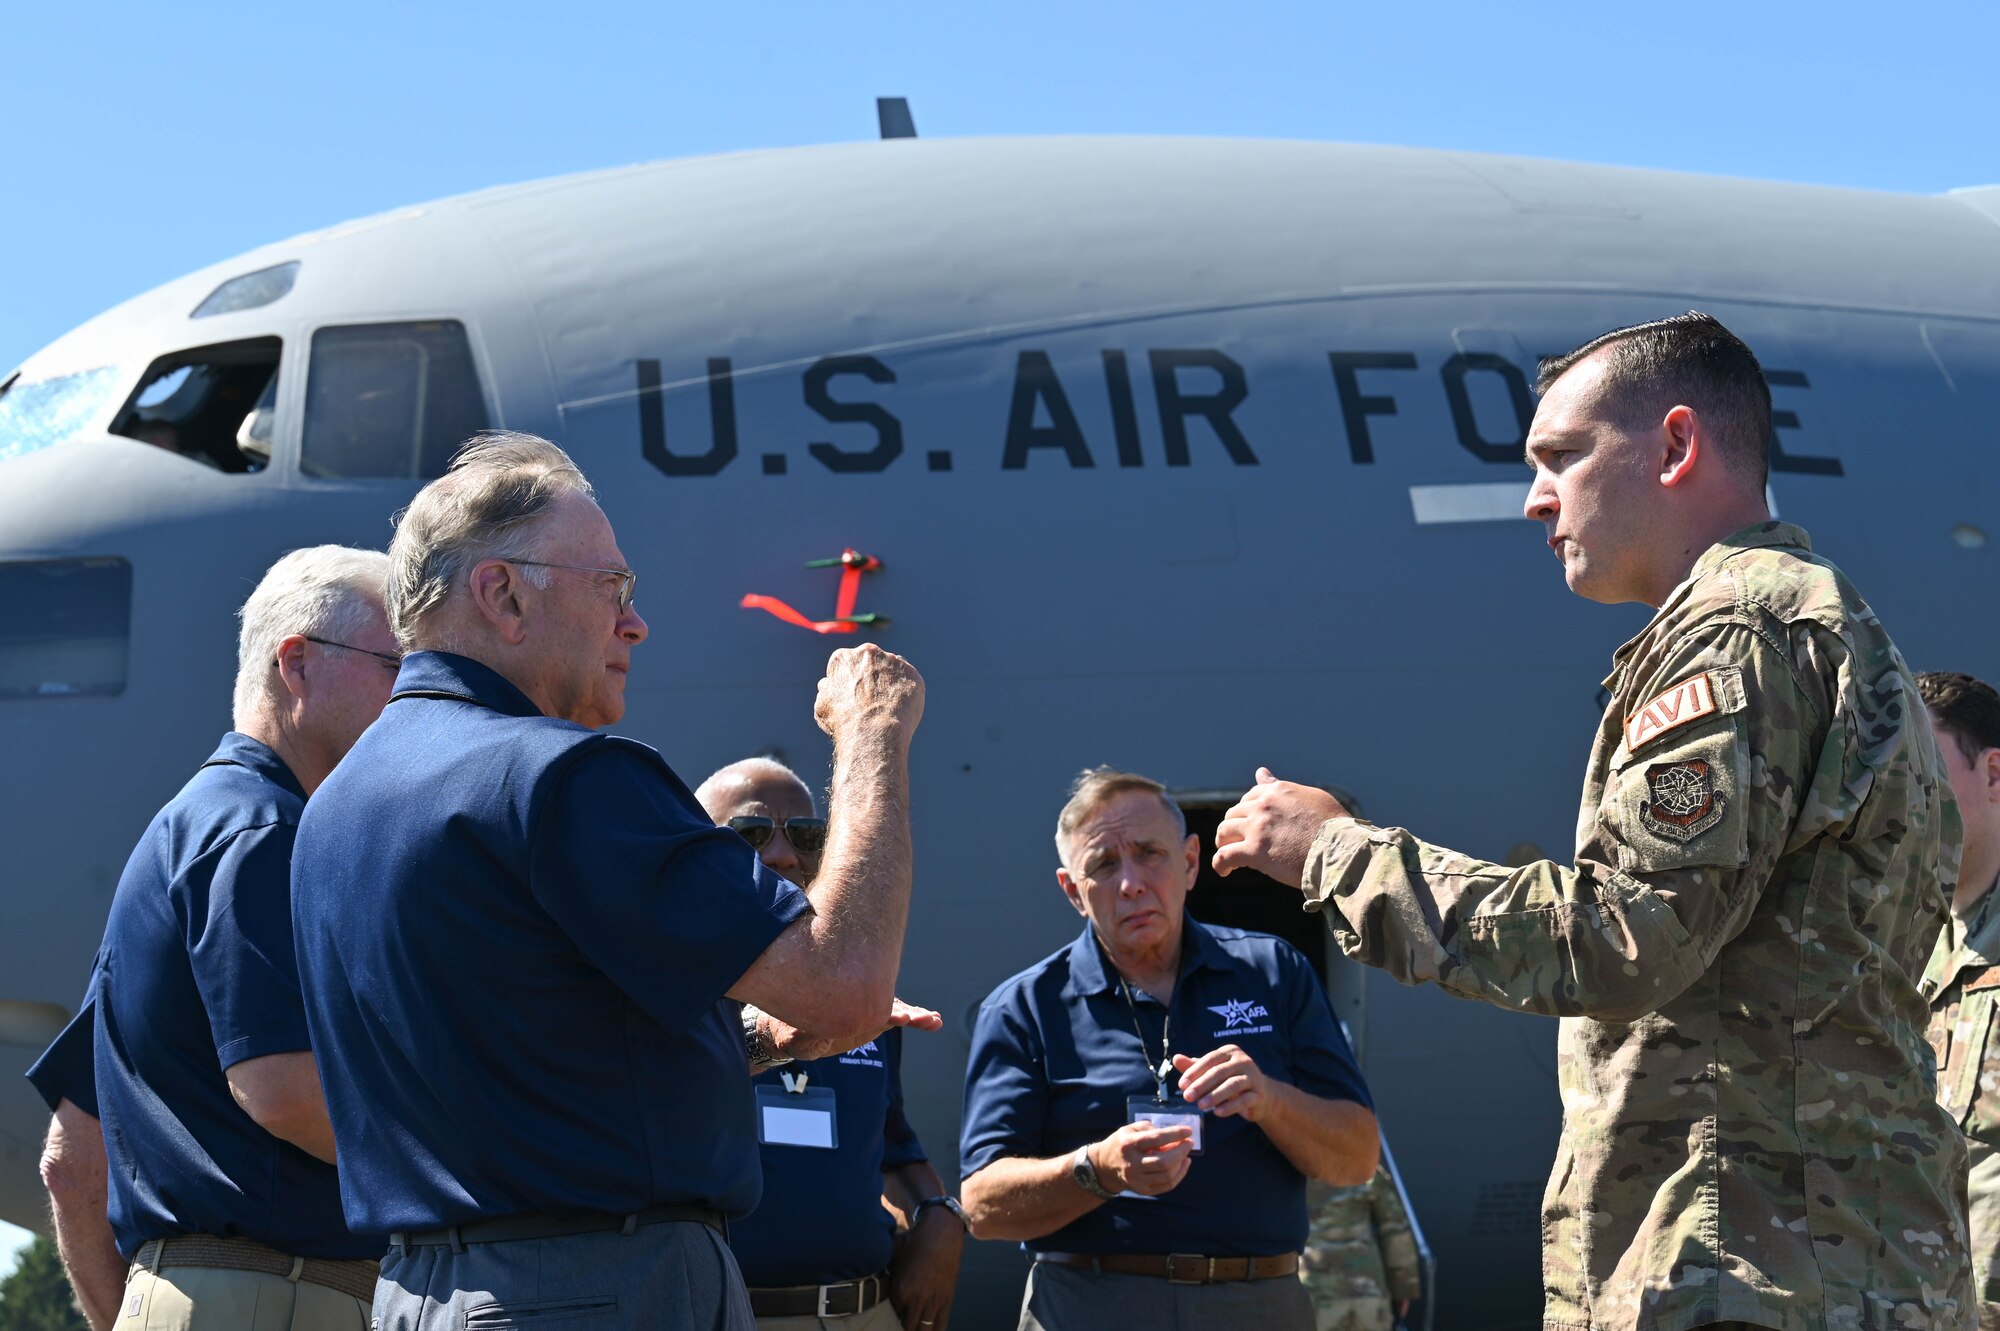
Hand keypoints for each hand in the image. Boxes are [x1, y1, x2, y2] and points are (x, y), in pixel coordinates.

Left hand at [763, 997, 941, 1063]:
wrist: (793, 1030)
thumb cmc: (794, 1029)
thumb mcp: (797, 1036)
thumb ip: (807, 1037)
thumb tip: (812, 1035)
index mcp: (842, 1003)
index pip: (866, 1004)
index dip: (881, 1009)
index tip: (897, 1015)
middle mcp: (859, 1001)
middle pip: (886, 1003)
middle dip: (904, 1011)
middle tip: (921, 1019)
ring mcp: (870, 1009)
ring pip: (897, 1010)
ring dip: (915, 1015)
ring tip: (933, 1020)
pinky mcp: (875, 1019)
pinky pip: (898, 1018)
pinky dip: (916, 1019)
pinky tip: (934, 1022)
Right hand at [814, 643, 924, 738]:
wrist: (873, 732)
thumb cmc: (843, 722)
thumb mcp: (822, 705)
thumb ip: (826, 690)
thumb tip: (827, 683)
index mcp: (843, 657)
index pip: (846, 664)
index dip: (849, 681)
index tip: (852, 696)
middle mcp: (868, 653)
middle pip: (870, 662)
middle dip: (871, 677)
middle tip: (871, 700)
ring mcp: (892, 662)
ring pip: (892, 670)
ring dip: (890, 683)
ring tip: (886, 707)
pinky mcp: (912, 674)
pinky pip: (909, 682)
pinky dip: (906, 693)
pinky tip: (900, 709)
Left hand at [888, 1203, 964, 1330]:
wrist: (941, 1233)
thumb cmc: (913, 1241)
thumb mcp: (891, 1253)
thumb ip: (882, 1270)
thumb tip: (868, 1272)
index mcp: (900, 1291)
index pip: (890, 1316)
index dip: (887, 1319)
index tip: (885, 1318)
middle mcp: (917, 1300)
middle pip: (907, 1328)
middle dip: (902, 1328)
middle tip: (898, 1325)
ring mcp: (933, 1301)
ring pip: (924, 1330)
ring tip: (913, 1329)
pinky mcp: (946, 1299)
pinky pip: (941, 1324)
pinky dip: (934, 1330)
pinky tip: (929, 1330)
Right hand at [1092, 1121, 1193, 1195]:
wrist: (1105, 1165)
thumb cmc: (1122, 1142)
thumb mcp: (1131, 1128)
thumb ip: (1152, 1129)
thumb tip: (1174, 1137)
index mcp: (1129, 1144)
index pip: (1156, 1139)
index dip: (1175, 1134)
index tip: (1188, 1131)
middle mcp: (1132, 1164)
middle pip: (1164, 1162)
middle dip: (1181, 1151)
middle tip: (1189, 1143)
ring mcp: (1137, 1180)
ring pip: (1167, 1175)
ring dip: (1181, 1163)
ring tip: (1186, 1153)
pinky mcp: (1143, 1190)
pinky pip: (1167, 1186)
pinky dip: (1179, 1175)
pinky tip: (1183, 1164)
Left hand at [1172, 1045, 1272, 1120]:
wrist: (1261, 1095)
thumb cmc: (1230, 1080)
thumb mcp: (1212, 1072)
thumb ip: (1194, 1066)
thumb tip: (1176, 1058)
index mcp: (1229, 1052)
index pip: (1210, 1060)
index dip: (1194, 1071)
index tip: (1181, 1085)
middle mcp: (1243, 1061)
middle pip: (1219, 1072)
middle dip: (1201, 1085)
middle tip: (1187, 1097)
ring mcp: (1253, 1077)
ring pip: (1232, 1085)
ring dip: (1215, 1096)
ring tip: (1200, 1106)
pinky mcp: (1259, 1094)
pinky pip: (1244, 1100)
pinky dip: (1230, 1107)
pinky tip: (1217, 1113)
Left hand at [1211, 767, 1349, 887]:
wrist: (1340, 850)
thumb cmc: (1334, 826)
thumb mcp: (1310, 797)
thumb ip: (1281, 787)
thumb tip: (1260, 772)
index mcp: (1277, 791)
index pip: (1250, 797)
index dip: (1248, 813)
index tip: (1253, 825)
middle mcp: (1263, 805)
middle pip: (1233, 814)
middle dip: (1235, 827)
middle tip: (1241, 842)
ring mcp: (1257, 827)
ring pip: (1224, 831)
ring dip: (1224, 843)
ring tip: (1231, 855)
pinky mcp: (1254, 851)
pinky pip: (1224, 856)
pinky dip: (1220, 864)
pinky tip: (1224, 871)